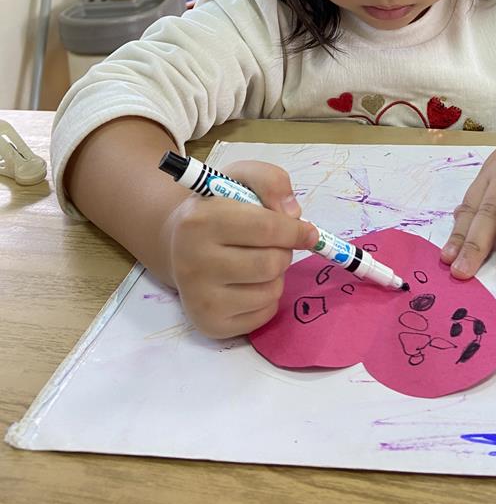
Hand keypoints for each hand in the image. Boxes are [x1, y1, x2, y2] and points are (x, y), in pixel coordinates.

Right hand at [162, 160, 317, 337]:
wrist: (179, 246)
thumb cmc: (217, 208)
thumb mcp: (239, 177)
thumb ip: (270, 180)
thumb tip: (293, 213)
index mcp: (199, 220)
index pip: (266, 228)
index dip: (296, 230)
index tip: (309, 232)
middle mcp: (193, 262)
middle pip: (271, 263)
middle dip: (284, 251)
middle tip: (274, 244)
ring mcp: (199, 298)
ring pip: (271, 290)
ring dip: (276, 274)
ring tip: (256, 260)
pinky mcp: (210, 325)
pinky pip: (264, 314)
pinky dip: (267, 297)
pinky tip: (247, 283)